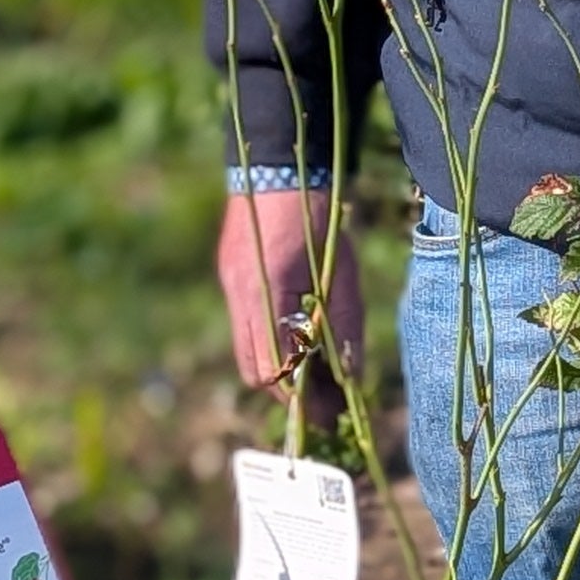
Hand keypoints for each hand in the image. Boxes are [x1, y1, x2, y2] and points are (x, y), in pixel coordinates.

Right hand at [216, 184, 367, 408]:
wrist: (279, 168)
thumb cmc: (320, 219)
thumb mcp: (343, 274)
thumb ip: (343, 326)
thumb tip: (350, 376)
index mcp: (270, 294)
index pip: (275, 370)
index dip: (302, 397)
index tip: (329, 411)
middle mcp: (241, 297)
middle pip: (255, 370)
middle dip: (288, 391)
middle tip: (325, 397)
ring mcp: (230, 288)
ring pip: (246, 352)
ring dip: (278, 368)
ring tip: (315, 371)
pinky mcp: (229, 279)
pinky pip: (245, 327)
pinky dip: (269, 341)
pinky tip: (296, 335)